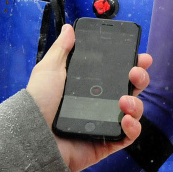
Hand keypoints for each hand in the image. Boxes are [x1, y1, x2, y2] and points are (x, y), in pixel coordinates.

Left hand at [27, 23, 152, 171]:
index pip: (116, 73)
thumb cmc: (38, 103)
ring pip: (134, 112)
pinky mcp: (105, 142)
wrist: (32, 136)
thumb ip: (62, 49)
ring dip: (136, 104)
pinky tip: (126, 119)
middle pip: (131, 89)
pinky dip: (133, 127)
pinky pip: (128, 136)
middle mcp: (99, 104)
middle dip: (140, 78)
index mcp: (88, 86)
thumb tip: (68, 29)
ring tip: (125, 100)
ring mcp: (104, 123)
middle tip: (135, 73)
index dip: (132, 64)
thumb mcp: (49, 69)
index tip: (140, 56)